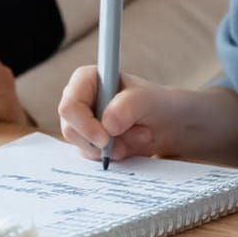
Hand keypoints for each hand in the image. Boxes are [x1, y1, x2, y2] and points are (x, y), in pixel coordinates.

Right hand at [57, 65, 191, 161]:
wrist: (167, 123)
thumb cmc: (155, 102)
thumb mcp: (146, 99)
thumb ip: (127, 107)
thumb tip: (107, 125)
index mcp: (86, 80)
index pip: (69, 106)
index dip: (84, 125)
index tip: (105, 139)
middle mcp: (79, 100)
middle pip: (71, 130)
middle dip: (104, 140)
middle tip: (135, 137)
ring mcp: (83, 122)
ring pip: (83, 146)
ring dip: (114, 148)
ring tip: (141, 135)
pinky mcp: (90, 141)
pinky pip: (93, 156)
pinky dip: (115, 155)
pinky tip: (133, 145)